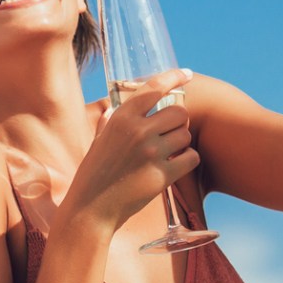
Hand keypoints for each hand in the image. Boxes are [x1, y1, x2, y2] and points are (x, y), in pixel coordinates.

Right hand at [67, 67, 197, 230]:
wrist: (91, 208)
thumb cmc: (93, 175)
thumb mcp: (97, 142)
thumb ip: (108, 124)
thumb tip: (111, 109)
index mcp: (121, 119)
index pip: (153, 88)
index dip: (173, 77)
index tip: (186, 74)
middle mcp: (137, 131)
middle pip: (179, 112)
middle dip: (178, 122)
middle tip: (169, 134)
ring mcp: (151, 153)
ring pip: (186, 135)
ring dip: (182, 143)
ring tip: (167, 154)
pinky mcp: (162, 175)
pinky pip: (191, 158)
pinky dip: (188, 160)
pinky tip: (175, 166)